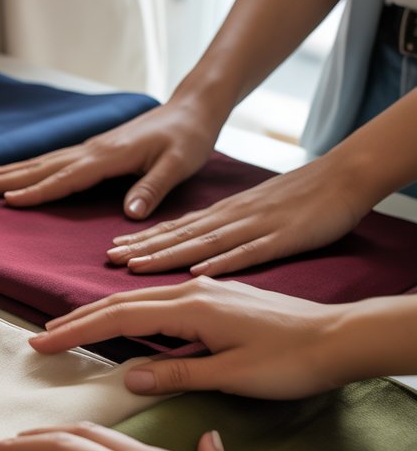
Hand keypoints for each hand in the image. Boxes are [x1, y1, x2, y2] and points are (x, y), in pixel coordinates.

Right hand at [0, 97, 222, 217]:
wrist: (191, 109)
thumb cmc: (189, 139)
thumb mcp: (180, 164)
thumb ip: (153, 188)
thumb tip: (131, 213)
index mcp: (108, 157)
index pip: (66, 177)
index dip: (39, 191)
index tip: (8, 201)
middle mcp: (89, 151)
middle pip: (37, 168)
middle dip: (0, 180)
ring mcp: (86, 149)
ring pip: (36, 163)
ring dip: (2, 173)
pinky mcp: (88, 151)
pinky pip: (48, 161)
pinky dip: (22, 168)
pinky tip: (8, 173)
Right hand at [31, 278, 345, 398]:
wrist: (341, 336)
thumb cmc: (292, 360)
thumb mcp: (232, 374)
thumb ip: (177, 372)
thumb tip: (128, 377)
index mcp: (190, 307)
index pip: (118, 319)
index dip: (77, 331)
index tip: (42, 342)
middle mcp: (191, 290)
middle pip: (120, 302)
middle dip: (78, 319)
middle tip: (42, 334)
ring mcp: (204, 290)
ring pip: (139, 299)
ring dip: (101, 313)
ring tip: (71, 326)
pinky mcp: (217, 296)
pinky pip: (159, 300)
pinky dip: (130, 311)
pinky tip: (125, 320)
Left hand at [104, 155, 370, 275]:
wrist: (342, 177)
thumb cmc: (298, 201)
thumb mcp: (251, 214)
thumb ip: (221, 233)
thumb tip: (191, 253)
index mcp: (223, 216)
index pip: (174, 229)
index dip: (142, 240)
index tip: (110, 251)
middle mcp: (231, 220)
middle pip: (179, 236)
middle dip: (141, 248)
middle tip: (107, 258)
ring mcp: (254, 229)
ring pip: (202, 243)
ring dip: (167, 255)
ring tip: (135, 265)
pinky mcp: (281, 238)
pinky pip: (247, 253)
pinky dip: (221, 262)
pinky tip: (198, 273)